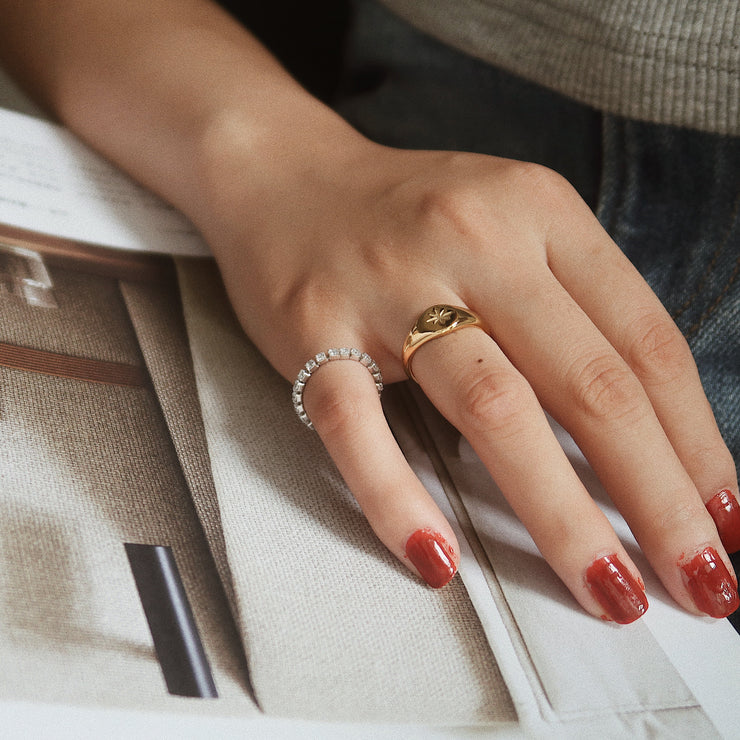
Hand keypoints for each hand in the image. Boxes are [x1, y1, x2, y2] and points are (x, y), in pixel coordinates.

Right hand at [198, 130, 738, 623]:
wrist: (286, 175)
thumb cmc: (408, 216)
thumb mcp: (512, 224)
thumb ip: (573, 308)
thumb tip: (644, 434)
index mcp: (539, 212)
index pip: (645, 341)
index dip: (698, 442)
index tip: (726, 520)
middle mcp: (474, 241)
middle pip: (588, 383)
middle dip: (657, 497)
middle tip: (699, 581)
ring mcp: (389, 287)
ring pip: (491, 408)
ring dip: (561, 514)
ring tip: (605, 588)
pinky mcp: (315, 328)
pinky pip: (358, 426)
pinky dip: (398, 498)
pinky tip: (438, 557)